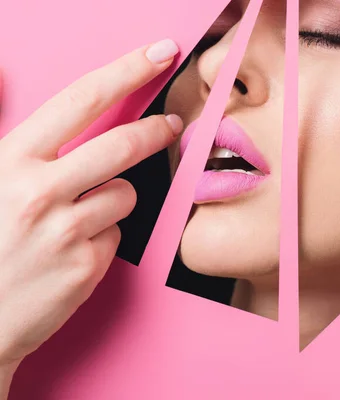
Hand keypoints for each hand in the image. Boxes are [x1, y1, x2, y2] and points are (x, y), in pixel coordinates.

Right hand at [0, 39, 182, 372]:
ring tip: (77, 218)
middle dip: (155, 131)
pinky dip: (105, 236)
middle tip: (171, 126)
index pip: (82, 99)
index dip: (128, 70)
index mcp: (11, 160)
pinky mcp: (87, 266)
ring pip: (126, 193)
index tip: (160, 53)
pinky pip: (119, 234)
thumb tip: (21, 84)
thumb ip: (22, 143)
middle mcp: (40, 191)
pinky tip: (73, 251)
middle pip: (122, 145)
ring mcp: (66, 231)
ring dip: (114, 199)